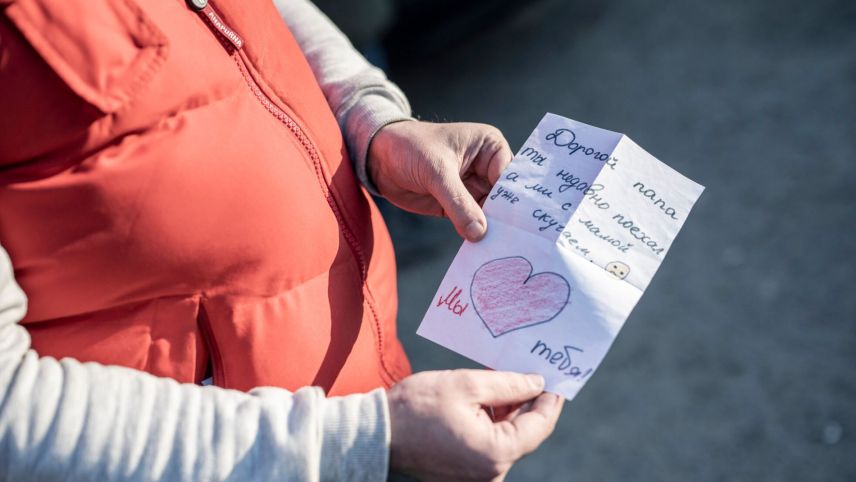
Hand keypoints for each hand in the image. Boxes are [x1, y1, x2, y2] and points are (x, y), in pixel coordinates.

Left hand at [368, 121, 512, 241]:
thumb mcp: (437, 172)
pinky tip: (482, 252)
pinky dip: (475, 236)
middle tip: (516, 243)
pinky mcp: (457, 205)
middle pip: (504, 199)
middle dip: (506, 220)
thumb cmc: (410, 148)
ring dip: (492, 231)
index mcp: (490, 147)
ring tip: (502, 252)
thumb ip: (459, 203)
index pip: (511, 178)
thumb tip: (479, 233)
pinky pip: (471, 223)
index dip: (516, 202)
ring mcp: (472, 188)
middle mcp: (486, 167)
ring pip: (490, 214)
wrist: (378, 157)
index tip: (522, 226)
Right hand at [387, 370, 563, 481]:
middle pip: (525, 433)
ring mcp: (478, 477)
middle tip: (531, 370)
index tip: (556, 376)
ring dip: (510, 410)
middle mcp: (491, 473)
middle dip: (529, 401)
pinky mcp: (465, 473)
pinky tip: (489, 398)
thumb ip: (509, 384)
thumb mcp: (467, 384)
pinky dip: (493, 422)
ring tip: (506, 378)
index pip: (540, 425)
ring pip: (508, 438)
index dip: (551, 398)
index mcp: (496, 453)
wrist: (377, 433)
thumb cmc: (417, 407)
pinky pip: (491, 445)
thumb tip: (538, 382)